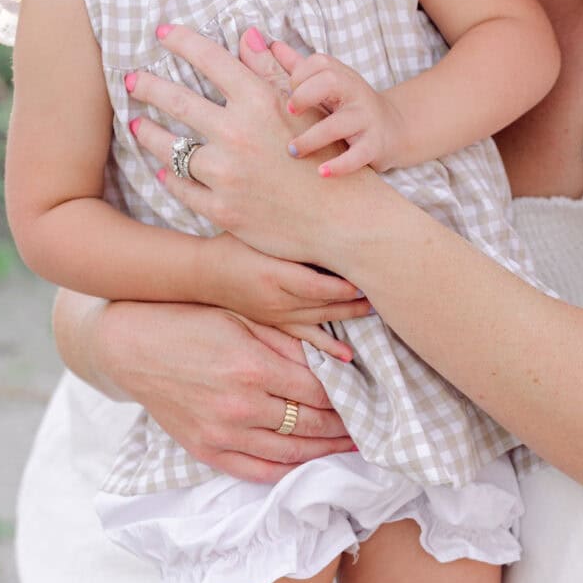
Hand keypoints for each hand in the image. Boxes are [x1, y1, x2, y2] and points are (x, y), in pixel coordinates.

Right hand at [90, 300, 356, 483]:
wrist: (130, 346)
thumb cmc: (189, 322)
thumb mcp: (241, 317)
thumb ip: (288, 341)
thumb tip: (337, 360)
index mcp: (253, 368)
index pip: (318, 393)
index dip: (346, 399)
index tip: (364, 400)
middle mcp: (240, 406)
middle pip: (310, 426)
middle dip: (343, 428)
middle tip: (367, 429)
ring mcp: (221, 433)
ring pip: (290, 454)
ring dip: (324, 453)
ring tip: (348, 449)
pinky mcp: (205, 450)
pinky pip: (256, 471)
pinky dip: (288, 471)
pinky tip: (308, 465)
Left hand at [124, 24, 381, 265]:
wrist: (346, 220)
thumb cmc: (331, 158)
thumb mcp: (305, 108)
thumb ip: (270, 71)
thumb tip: (248, 34)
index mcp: (258, 102)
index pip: (209, 59)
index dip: (182, 42)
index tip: (162, 34)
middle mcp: (236, 134)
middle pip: (175, 100)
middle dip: (148, 86)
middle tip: (131, 79)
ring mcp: (226, 175)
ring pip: (169, 148)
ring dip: (147, 133)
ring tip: (136, 125)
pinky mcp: (222, 210)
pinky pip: (182, 188)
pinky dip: (170, 177)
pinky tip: (163, 170)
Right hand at [202, 233, 369, 360]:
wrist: (201, 273)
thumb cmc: (232, 245)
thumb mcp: (257, 234)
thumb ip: (289, 235)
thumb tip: (329, 226)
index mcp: (274, 274)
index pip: (317, 285)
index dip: (344, 285)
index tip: (367, 278)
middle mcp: (277, 299)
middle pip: (324, 303)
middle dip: (354, 301)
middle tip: (381, 293)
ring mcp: (276, 316)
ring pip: (319, 320)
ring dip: (347, 317)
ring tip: (373, 310)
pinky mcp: (274, 324)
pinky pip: (304, 338)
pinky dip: (327, 346)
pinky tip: (347, 356)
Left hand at [276, 45, 403, 175]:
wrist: (393, 130)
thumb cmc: (346, 106)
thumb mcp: (324, 84)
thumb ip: (293, 66)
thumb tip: (256, 39)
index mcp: (340, 76)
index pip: (319, 63)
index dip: (299, 76)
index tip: (287, 95)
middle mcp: (355, 93)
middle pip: (331, 81)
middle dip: (305, 95)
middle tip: (288, 113)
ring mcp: (366, 119)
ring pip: (341, 123)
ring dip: (312, 138)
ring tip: (293, 151)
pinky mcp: (375, 146)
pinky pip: (358, 155)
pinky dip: (340, 165)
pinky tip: (321, 172)